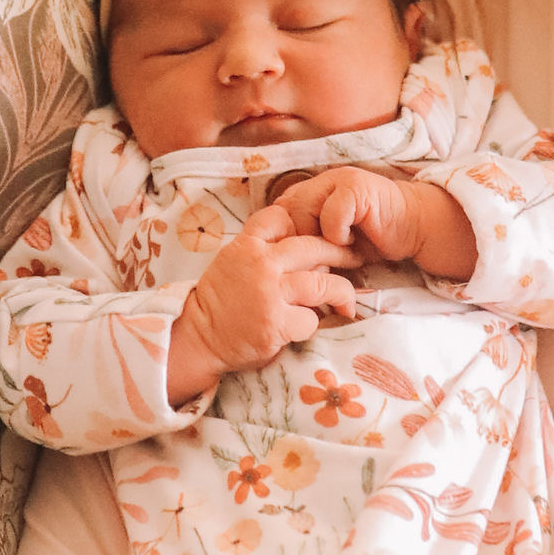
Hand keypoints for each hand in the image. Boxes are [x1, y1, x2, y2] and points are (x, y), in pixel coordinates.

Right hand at [169, 203, 357, 401]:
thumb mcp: (232, 262)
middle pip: (313, 247)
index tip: (320, 232)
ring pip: (322, 284)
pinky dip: (312, 324)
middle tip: (354, 258)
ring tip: (346, 302)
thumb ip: (263, 251)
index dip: (304, 222)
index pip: (280, 216)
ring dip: (340, 293)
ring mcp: (269, 293)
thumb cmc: (220, 301)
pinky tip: (303, 327)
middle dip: (340, 252)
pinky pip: (311, 319)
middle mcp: (259, 263)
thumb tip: (307, 252)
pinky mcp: (276, 323)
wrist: (199, 337)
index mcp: (246, 245)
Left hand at [267, 168, 477, 282]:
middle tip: (316, 261)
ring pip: (303, 209)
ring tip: (335, 252)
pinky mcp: (356, 186)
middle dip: (296, 241)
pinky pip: (331, 213)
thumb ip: (308, 239)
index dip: (282, 238)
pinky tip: (352, 242)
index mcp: (310, 192)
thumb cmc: (371, 239)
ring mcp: (338, 180)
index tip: (297, 260)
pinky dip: (337, 234)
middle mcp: (320, 181)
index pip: (276, 213)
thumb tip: (280, 260)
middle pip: (285, 211)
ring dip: (316, 239)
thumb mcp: (332, 241)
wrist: (412, 227)